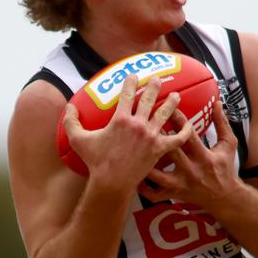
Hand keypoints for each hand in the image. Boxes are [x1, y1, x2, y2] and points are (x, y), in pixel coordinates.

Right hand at [62, 75, 192, 190]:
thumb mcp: (78, 140)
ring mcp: (151, 136)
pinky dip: (184, 131)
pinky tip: (189, 125)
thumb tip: (69, 106)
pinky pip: (177, 138)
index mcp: (120, 119)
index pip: (127, 94)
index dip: (130, 82)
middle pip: (149, 99)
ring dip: (172, 103)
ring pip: (165, 114)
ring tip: (176, 95)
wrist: (112, 182)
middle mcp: (138, 124)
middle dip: (154, 86)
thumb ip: (71, 121)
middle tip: (158, 79)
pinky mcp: (160, 149)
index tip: (133, 75)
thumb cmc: (95, 161)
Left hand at [139, 101, 241, 206]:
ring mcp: (180, 184)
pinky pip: (154, 193)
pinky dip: (143, 186)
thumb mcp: (228, 144)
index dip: (178, 120)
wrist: (225, 198)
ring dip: (145, 161)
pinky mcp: (174, 194)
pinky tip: (135, 173)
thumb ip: (222, 123)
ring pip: (157, 175)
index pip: (189, 136)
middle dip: (157, 136)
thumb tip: (217, 103)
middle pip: (170, 152)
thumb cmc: (225, 168)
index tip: (169, 106)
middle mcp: (191, 171)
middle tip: (145, 120)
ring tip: (134, 147)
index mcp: (204, 157)